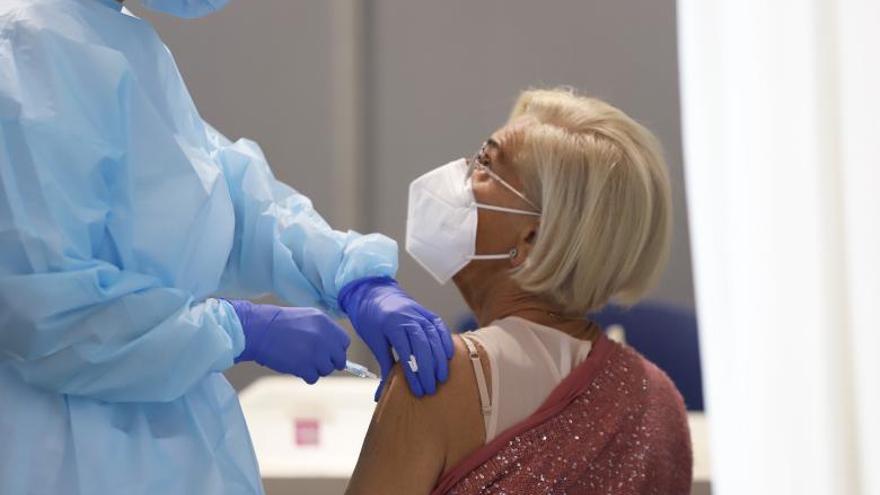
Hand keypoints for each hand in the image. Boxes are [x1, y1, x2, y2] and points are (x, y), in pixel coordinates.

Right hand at [228, 300, 349, 383]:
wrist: (258, 329)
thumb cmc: (278, 324)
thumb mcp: (307, 318)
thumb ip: (323, 331)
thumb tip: (333, 348)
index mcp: (325, 323)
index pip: (344, 342)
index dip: (336, 350)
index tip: (328, 353)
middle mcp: (325, 338)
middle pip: (339, 359)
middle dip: (328, 362)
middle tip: (314, 361)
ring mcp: (316, 353)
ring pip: (326, 370)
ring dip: (315, 369)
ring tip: (300, 361)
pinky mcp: (305, 366)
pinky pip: (313, 378)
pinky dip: (305, 376)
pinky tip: (295, 367)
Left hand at [339, 277, 453, 399]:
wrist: (375, 293)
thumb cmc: (371, 319)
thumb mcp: (374, 341)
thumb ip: (384, 364)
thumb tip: (382, 393)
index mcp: (392, 325)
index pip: (406, 352)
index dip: (413, 373)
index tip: (417, 389)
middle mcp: (409, 318)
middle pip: (423, 347)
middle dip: (428, 370)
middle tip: (431, 388)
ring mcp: (420, 314)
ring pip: (434, 338)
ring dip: (439, 360)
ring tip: (441, 377)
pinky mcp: (427, 312)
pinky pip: (440, 327)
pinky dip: (446, 341)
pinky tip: (449, 356)